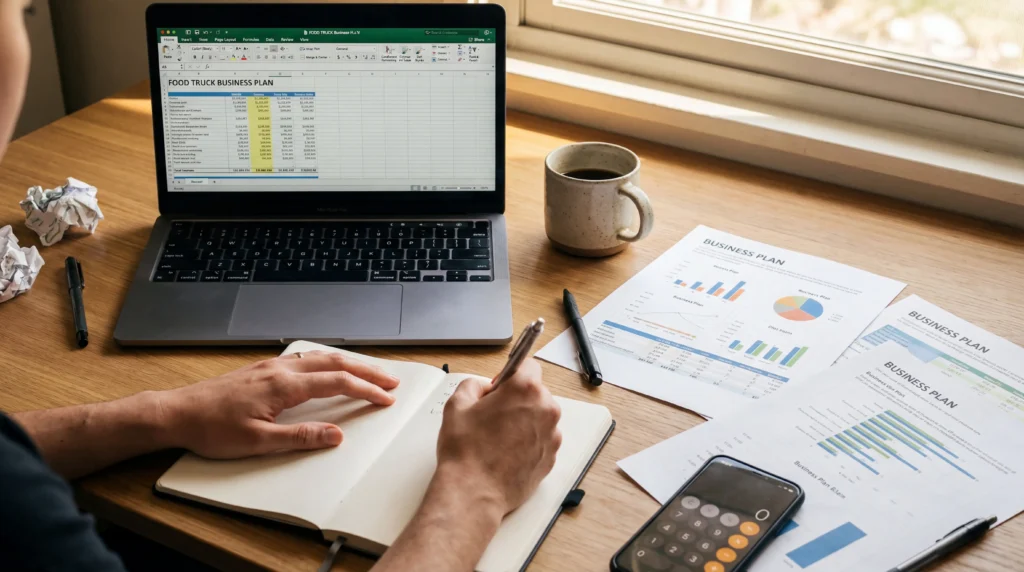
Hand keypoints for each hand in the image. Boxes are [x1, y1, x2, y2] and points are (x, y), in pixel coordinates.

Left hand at [159, 351, 399, 457]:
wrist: (176, 413)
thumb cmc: (211, 429)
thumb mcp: (258, 442)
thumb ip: (300, 437)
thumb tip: (334, 435)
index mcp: (283, 386)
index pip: (336, 382)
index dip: (365, 390)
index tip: (385, 397)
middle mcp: (280, 370)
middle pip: (334, 363)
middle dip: (366, 371)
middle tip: (390, 380)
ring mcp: (270, 367)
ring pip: (319, 357)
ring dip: (348, 363)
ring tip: (367, 372)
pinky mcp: (261, 370)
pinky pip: (303, 358)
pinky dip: (326, 361)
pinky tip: (326, 366)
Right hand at [434, 358, 561, 514]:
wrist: (473, 493)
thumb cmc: (465, 450)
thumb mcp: (457, 404)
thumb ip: (473, 385)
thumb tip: (484, 388)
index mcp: (525, 389)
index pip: (528, 365)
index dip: (510, 375)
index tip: (499, 388)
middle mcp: (545, 409)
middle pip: (535, 392)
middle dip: (517, 399)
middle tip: (492, 417)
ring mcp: (552, 435)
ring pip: (539, 417)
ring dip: (524, 421)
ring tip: (498, 439)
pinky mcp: (551, 457)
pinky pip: (541, 440)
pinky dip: (528, 442)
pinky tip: (506, 453)